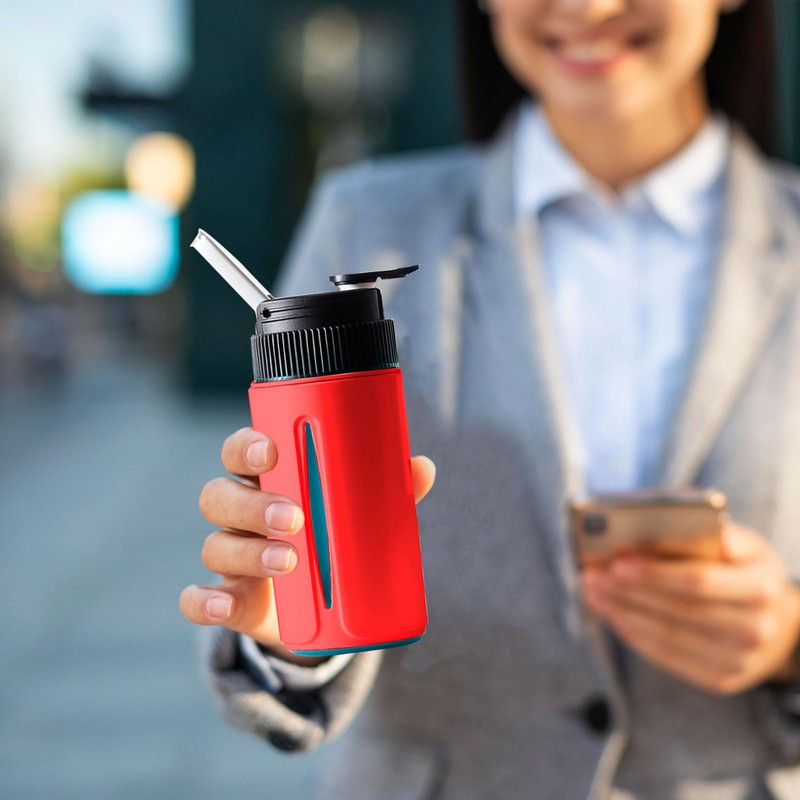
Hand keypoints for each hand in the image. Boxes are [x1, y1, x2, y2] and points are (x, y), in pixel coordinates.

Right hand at [180, 426, 435, 664]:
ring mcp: (231, 556)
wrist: (324, 607)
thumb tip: (422, 467)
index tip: (274, 449)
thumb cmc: (336, 538)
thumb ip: (386, 492)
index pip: (241, 452)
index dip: (248, 446)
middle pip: (219, 496)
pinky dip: (206, 602)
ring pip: (215, 545)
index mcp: (266, 480)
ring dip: (249, 552)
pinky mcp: (231, 598)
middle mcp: (239, 514)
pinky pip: (199, 598)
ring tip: (290, 560)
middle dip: (252, 504)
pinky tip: (227, 605)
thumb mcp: (360, 515)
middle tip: (294, 516)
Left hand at [581, 524, 799, 694]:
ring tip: (592, 593)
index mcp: (760, 584)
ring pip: (668, 637)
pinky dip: (634, 635)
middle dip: (628, 593)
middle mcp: (756, 627)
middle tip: (590, 576)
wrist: (778, 621)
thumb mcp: (739, 544)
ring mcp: (740, 659)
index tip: (616, 562)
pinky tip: (613, 615)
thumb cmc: (743, 569)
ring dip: (622, 614)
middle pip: (677, 611)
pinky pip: (668, 658)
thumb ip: (707, 533)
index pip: (698, 581)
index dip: (654, 573)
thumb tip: (658, 523)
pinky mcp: (721, 679)